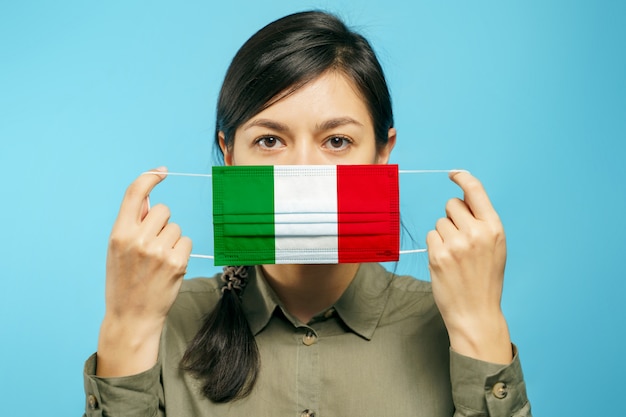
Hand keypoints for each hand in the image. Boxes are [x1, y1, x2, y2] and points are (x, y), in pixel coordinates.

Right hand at [97, 167, 191, 375]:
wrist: (132, 317)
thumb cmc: (124, 282)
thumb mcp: (118, 250)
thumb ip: (131, 224)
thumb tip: (150, 199)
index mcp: (119, 233)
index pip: (134, 194)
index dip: (149, 177)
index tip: (161, 172)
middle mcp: (138, 239)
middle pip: (163, 210)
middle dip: (161, 223)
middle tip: (152, 246)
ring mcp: (158, 251)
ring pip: (176, 227)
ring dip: (172, 240)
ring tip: (158, 262)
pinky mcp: (176, 262)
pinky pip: (186, 241)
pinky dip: (181, 252)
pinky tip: (170, 268)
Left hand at [426, 171, 511, 363]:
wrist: (476, 312)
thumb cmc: (485, 279)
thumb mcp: (495, 247)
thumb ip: (481, 222)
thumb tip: (463, 197)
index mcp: (494, 228)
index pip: (476, 191)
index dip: (463, 178)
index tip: (454, 174)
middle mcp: (476, 233)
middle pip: (452, 204)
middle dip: (452, 217)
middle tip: (460, 239)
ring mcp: (456, 244)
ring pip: (439, 222)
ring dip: (443, 234)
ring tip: (455, 256)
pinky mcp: (438, 255)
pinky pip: (430, 236)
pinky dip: (434, 246)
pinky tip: (445, 262)